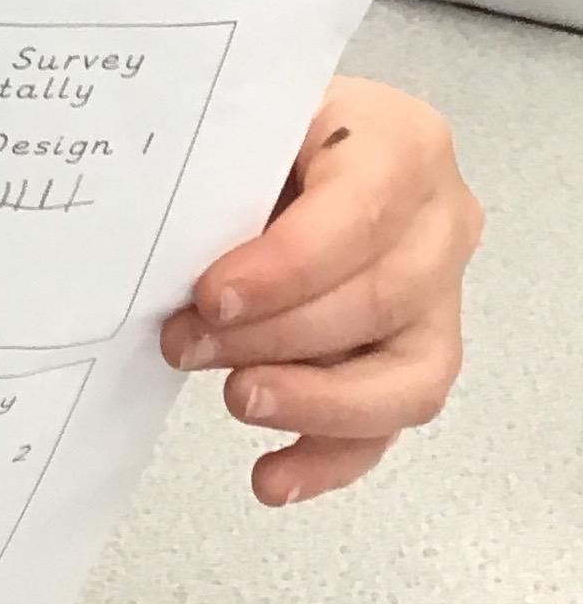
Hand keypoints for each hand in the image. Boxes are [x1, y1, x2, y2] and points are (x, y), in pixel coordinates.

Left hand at [160, 75, 478, 505]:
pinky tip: (271, 476)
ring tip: (238, 401)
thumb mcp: (248, 126)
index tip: (213, 298)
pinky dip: (328, 458)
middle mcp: (440, 224)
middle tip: (188, 343)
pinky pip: (389, 427)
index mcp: (403, 144)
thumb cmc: (267, 134)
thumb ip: (227, 176)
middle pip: (380, 301)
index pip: (362, 214)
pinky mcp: (417, 359)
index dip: (289, 267)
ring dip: (315, 404)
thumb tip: (164, 250)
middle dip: (276, 336)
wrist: (297, 148)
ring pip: (409, 378)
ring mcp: (440, 299)